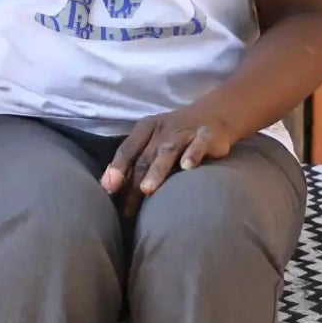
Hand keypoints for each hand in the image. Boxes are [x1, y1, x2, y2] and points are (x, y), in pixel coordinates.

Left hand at [100, 107, 236, 218]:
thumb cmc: (175, 135)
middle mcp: (162, 130)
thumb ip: (134, 160)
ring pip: (167, 151)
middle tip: (126, 207)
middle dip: (134, 181)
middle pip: (145, 157)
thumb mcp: (153, 140)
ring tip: (147, 189)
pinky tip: (187, 167)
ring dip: (157, 170)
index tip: (108, 189)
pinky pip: (199, 145)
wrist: (213, 115)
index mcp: (146, 129)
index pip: (127, 149)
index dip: (116, 168)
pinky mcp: (206, 136)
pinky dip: (193, 155)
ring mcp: (185, 132)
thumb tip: (109, 186)